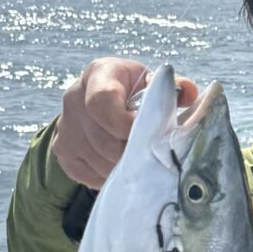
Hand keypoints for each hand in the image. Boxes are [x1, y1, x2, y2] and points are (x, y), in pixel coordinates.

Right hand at [52, 59, 197, 188]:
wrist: (99, 102)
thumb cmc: (136, 92)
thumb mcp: (154, 84)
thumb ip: (176, 89)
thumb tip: (190, 93)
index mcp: (99, 74)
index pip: (102, 102)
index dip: (125, 124)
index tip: (146, 134)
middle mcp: (74, 97)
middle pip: (103, 139)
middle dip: (131, 151)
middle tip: (152, 155)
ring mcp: (65, 127)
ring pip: (98, 161)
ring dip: (124, 168)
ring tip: (141, 160)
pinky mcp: (62, 151)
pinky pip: (89, 174)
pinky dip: (110, 177)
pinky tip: (123, 167)